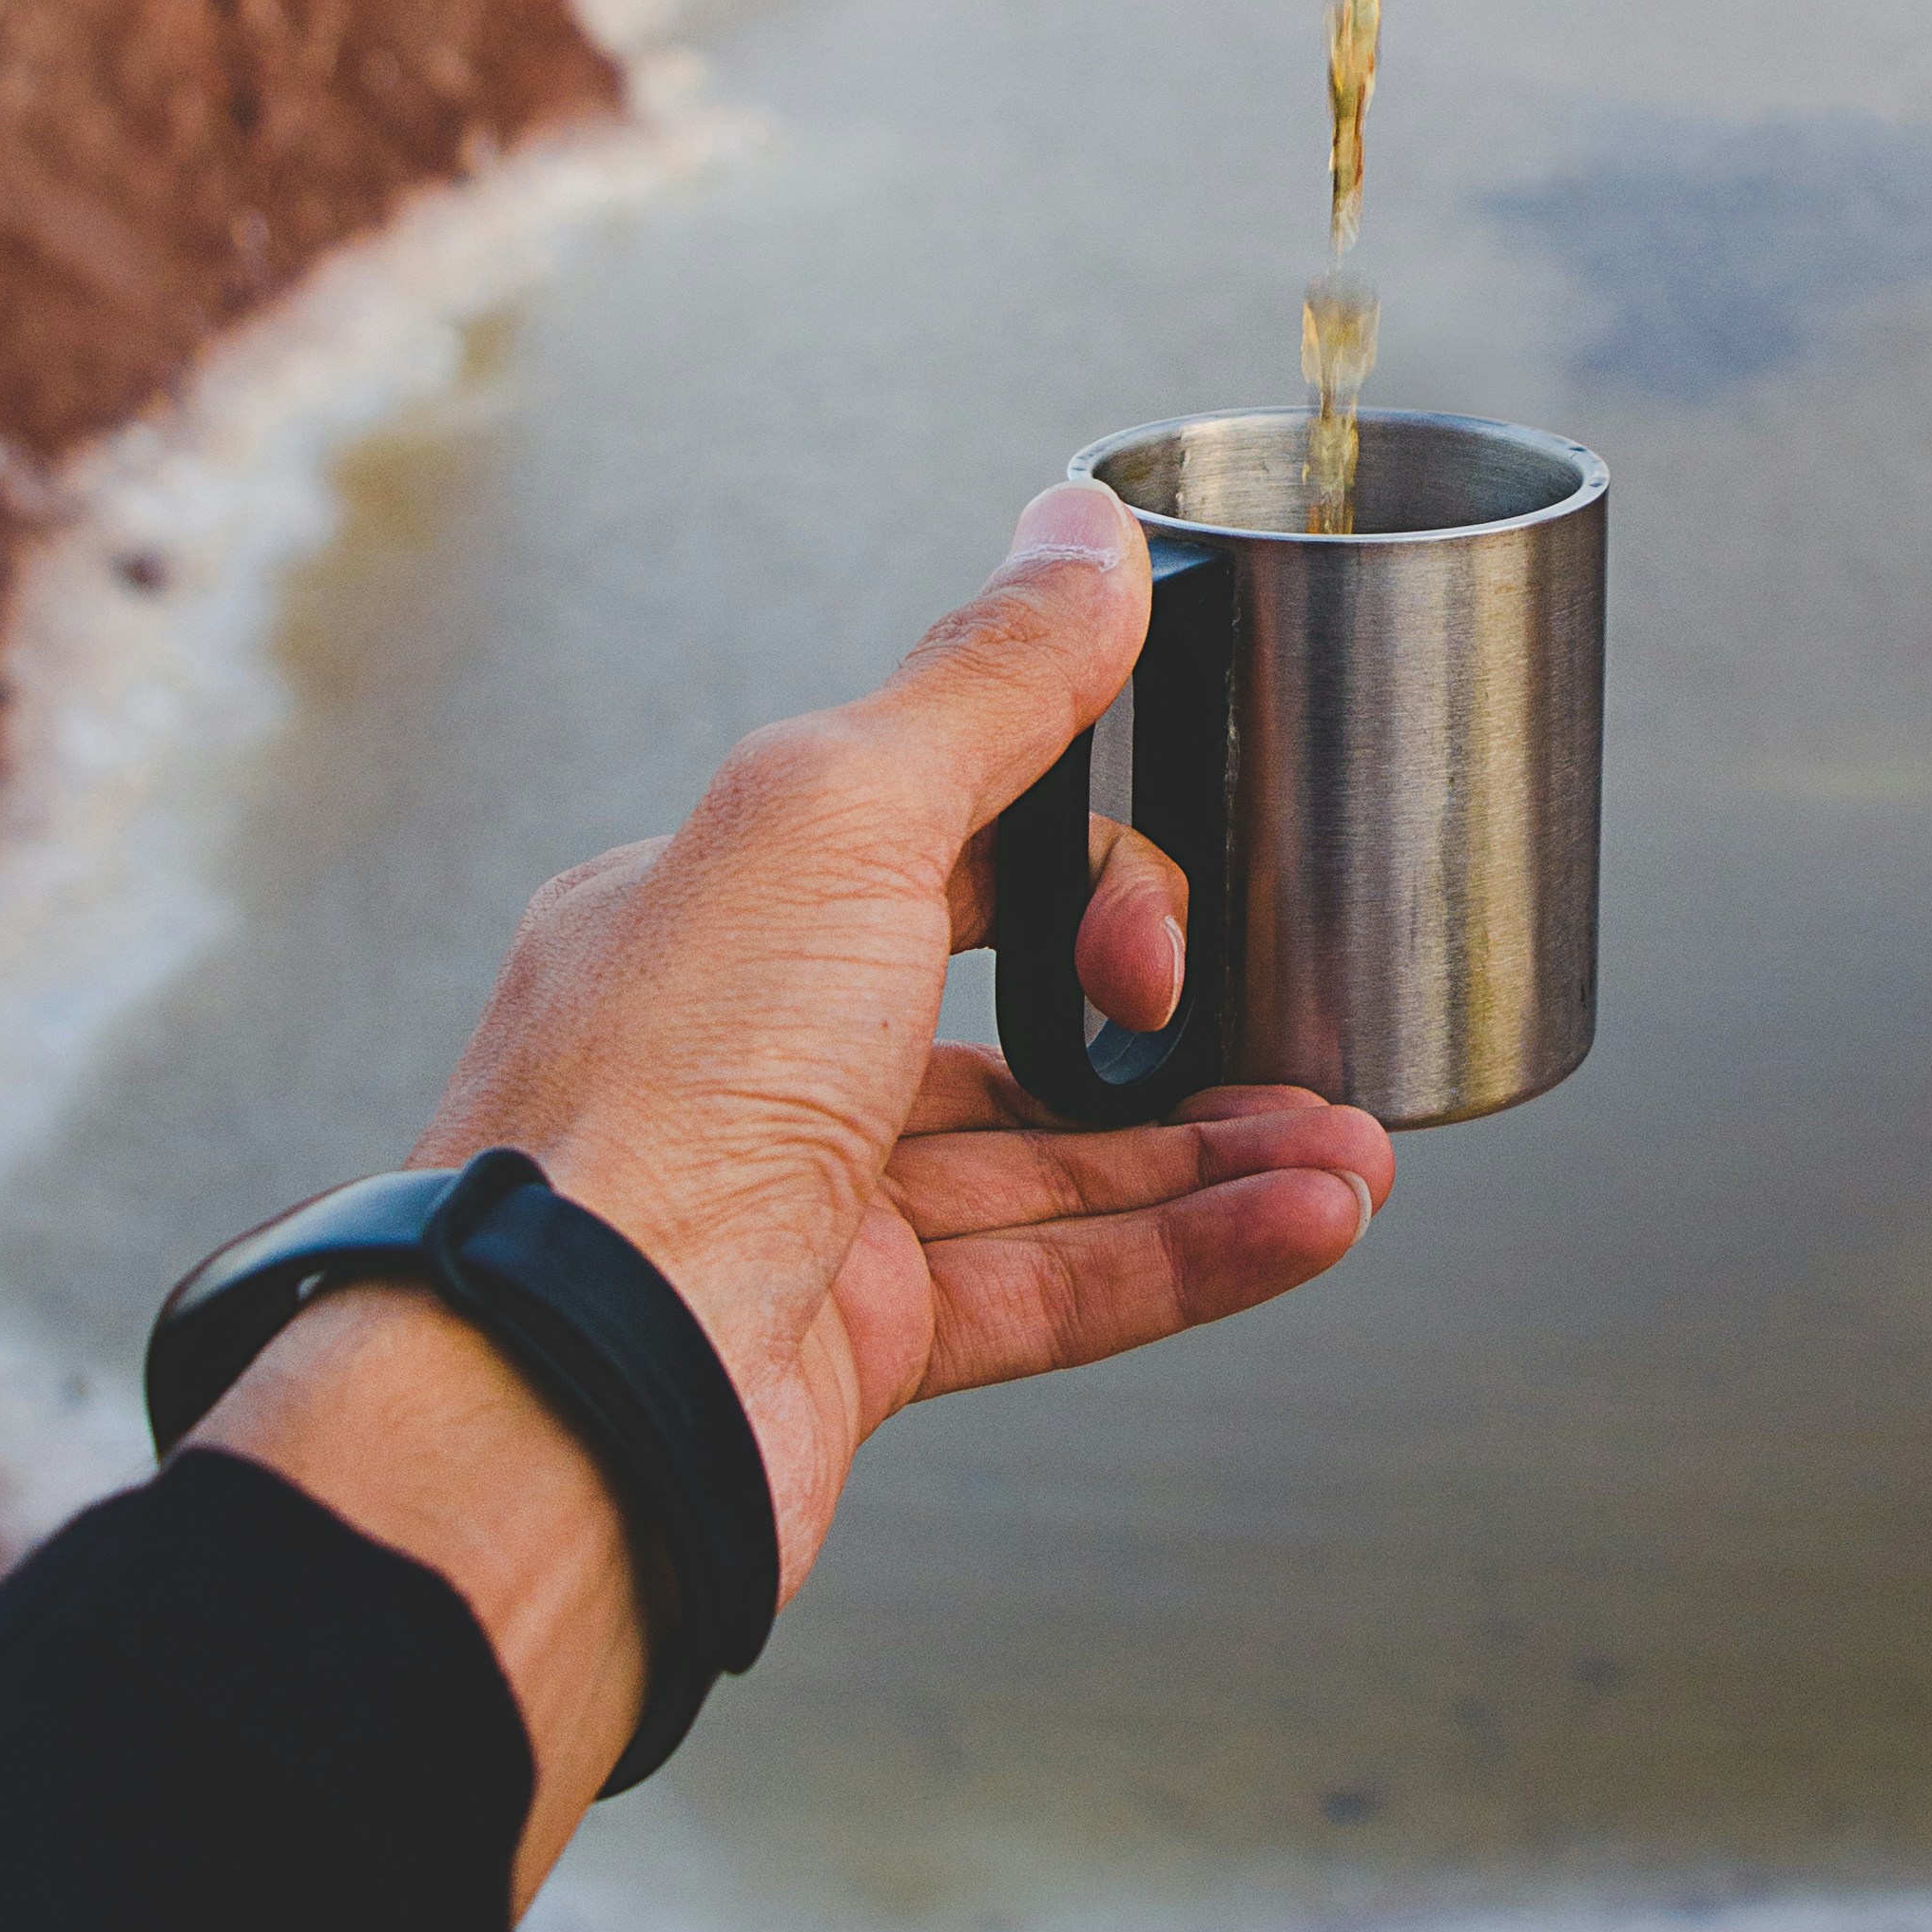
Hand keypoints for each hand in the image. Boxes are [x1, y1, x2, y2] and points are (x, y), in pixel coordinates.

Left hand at [200, 480, 1393, 1889]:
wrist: (576, 1398)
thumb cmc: (663, 1097)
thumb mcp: (841, 816)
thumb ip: (985, 681)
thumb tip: (1082, 532)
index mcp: (715, 905)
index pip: (934, 838)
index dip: (1077, 853)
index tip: (1163, 882)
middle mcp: (746, 1051)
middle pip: (1004, 1008)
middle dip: (1166, 1010)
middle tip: (1279, 1012)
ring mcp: (796, 1207)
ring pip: (1049, 1162)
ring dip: (1216, 1147)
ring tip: (1356, 1146)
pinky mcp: (849, 1347)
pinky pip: (1054, 1284)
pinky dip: (1190, 1254)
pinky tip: (1307, 1224)